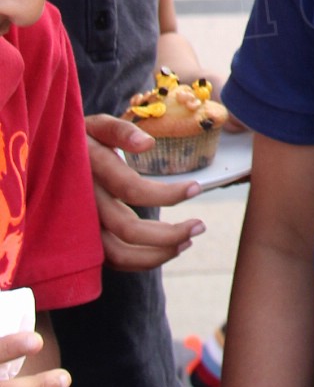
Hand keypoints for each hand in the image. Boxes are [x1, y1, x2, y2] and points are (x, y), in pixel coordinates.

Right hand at [86, 115, 205, 270]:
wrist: (41, 161)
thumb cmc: (77, 139)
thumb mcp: (95, 125)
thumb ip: (120, 130)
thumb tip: (148, 143)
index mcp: (91, 170)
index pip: (131, 189)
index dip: (166, 194)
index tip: (197, 188)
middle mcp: (85, 202)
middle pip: (127, 229)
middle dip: (169, 233)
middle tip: (200, 226)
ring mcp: (80, 225)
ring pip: (117, 253)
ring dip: (157, 254)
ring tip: (187, 242)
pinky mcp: (83, 239)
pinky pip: (111, 259)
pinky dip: (141, 261)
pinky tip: (167, 249)